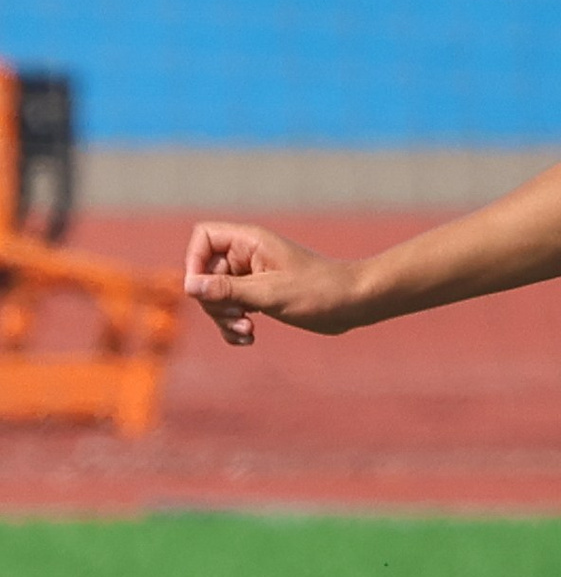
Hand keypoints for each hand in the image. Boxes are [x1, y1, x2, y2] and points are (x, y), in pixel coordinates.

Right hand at [182, 221, 369, 345]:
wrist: (356, 304)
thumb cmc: (319, 292)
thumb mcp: (269, 294)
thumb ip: (227, 290)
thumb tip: (189, 287)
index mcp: (250, 242)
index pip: (203, 238)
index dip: (195, 262)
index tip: (204, 289)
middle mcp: (249, 256)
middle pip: (205, 273)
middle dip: (215, 301)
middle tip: (238, 317)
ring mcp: (254, 277)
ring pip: (217, 296)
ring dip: (224, 318)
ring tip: (247, 330)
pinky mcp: (262, 296)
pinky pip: (233, 309)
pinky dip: (234, 325)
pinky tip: (248, 338)